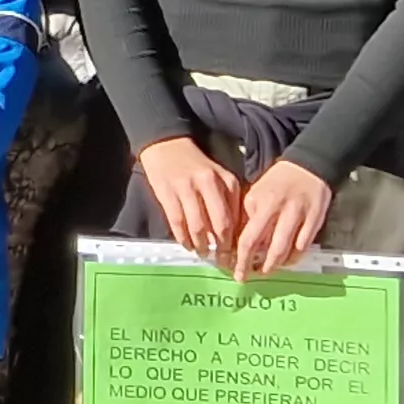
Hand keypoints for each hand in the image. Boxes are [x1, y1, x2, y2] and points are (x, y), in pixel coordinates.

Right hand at [136, 134, 240, 262]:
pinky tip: (186, 244)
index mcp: (226, 181)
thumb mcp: (219, 177)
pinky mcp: (167, 193)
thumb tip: (232, 232)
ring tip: (202, 253)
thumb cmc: (195, 164)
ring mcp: (186, 189)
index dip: (237, 239)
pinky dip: (182, 237)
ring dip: (201, 245)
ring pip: (198, 227)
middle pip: (220, 225)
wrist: (166, 144)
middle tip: (221, 259)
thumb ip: (228, 200)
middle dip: (221, 247)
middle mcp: (209, 184)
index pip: (236, 217)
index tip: (236, 253)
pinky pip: (177, 222)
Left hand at [232, 159, 335, 279]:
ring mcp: (300, 216)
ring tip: (267, 270)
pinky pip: (304, 246)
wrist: (307, 166)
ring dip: (276, 265)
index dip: (241, 259)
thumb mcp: (254, 194)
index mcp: (261, 203)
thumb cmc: (276, 183)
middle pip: (270, 248)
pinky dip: (294, 258)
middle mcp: (281, 210)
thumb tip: (236, 245)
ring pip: (288, 250)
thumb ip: (246, 218)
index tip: (235, 271)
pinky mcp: (316, 220)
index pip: (248, 238)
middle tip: (251, 275)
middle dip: (259, 267)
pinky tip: (286, 261)